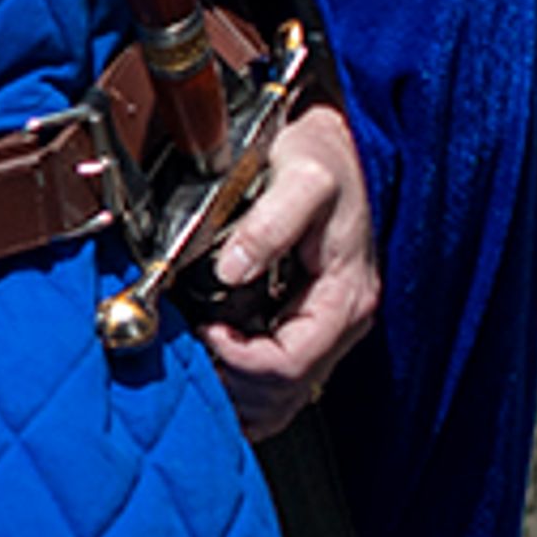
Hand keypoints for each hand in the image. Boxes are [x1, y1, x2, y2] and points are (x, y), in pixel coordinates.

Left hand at [195, 96, 380, 435]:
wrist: (339, 141)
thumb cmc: (325, 156)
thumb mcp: (302, 178)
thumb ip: (269, 224)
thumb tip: (230, 269)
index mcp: (345, 296)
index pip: (290, 364)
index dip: (239, 358)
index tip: (204, 330)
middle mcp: (341, 320)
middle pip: (285, 391)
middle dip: (234, 381)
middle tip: (191, 353)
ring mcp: (325, 324)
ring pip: (282, 395)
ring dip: (237, 389)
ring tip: (199, 361)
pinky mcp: (306, 319)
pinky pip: (278, 374)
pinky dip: (245, 381)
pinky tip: (216, 361)